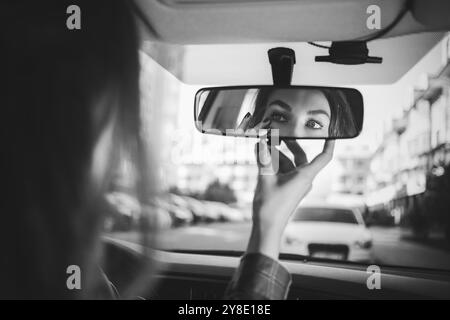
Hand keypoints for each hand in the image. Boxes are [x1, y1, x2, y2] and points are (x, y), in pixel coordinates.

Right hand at [246, 138, 334, 259]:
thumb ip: (263, 159)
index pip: (323, 157)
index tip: (330, 132)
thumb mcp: (265, 179)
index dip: (329, 144)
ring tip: (262, 146)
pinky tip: (262, 158)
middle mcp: (303, 179)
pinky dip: (274, 164)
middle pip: (301, 156)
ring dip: (277, 155)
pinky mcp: (288, 188)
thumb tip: (261, 143)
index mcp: (304, 176)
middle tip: (279, 134)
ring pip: (289, 163)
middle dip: (290, 145)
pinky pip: (283, 171)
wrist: (268, 227)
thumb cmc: (271, 207)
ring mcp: (295, 184)